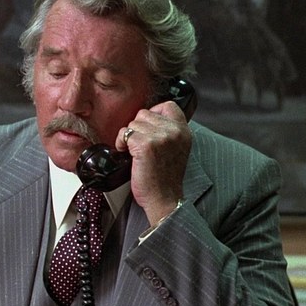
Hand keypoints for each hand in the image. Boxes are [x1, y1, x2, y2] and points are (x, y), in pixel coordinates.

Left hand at [117, 100, 191, 224]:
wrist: (164, 199)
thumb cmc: (165, 178)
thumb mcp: (176, 149)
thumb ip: (168, 131)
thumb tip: (148, 118)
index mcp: (184, 131)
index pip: (168, 105)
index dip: (153, 112)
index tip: (148, 127)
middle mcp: (174, 131)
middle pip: (144, 113)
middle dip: (138, 128)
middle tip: (140, 146)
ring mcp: (160, 137)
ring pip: (133, 123)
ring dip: (129, 137)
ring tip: (135, 152)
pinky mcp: (145, 145)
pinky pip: (125, 134)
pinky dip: (121, 144)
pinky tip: (128, 155)